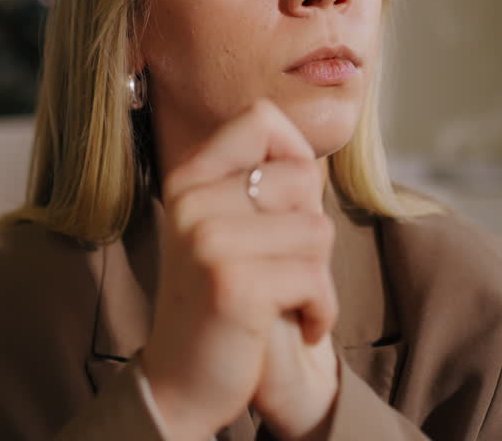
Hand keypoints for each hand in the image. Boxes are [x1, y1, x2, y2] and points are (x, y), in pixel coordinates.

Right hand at [141, 99, 337, 440]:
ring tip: (286, 298)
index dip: (294, 154)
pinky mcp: (233, 285)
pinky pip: (315, 278)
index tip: (288, 205)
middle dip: (311, 228)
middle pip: (302, 178)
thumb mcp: (225, 227)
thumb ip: (258, 182)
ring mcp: (208, 241)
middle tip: (284, 267)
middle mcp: (190, 200)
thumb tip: (312, 146)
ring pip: (317, 230)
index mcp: (187, 177)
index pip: (260, 118)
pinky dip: (320, 310)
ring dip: (318, 276)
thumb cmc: (220, 299)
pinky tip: (296, 326)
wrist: (181, 383)